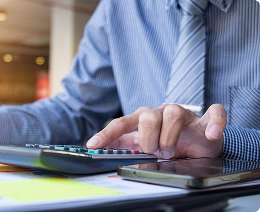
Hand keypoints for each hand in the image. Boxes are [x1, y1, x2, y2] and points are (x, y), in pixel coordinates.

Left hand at [86, 104, 226, 158]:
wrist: (198, 144)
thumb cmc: (169, 145)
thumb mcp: (146, 149)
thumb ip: (130, 150)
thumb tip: (110, 159)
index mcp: (142, 119)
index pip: (121, 124)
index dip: (107, 134)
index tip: (93, 145)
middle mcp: (159, 112)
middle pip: (146, 116)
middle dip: (148, 140)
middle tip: (155, 152)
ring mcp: (182, 113)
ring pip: (172, 113)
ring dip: (170, 138)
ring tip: (171, 152)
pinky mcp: (205, 118)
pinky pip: (213, 112)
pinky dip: (213, 123)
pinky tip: (210, 133)